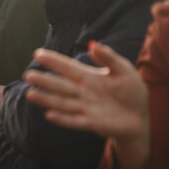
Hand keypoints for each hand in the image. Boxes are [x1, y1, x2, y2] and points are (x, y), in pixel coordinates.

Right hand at [24, 42, 151, 168]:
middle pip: (61, 85)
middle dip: (45, 80)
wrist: (139, 118)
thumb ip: (110, 58)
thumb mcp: (125, 70)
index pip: (68, 67)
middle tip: (28, 75)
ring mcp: (86, 108)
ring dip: (47, 99)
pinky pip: (75, 121)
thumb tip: (93, 44)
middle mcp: (83, 92)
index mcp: (90, 77)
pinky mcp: (91, 123)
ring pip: (62, 103)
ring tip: (30, 94)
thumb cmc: (132, 91)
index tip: (38, 54)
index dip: (54, 61)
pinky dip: (63, 119)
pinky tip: (49, 115)